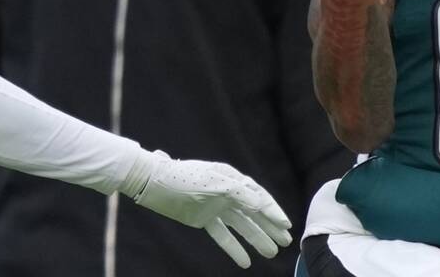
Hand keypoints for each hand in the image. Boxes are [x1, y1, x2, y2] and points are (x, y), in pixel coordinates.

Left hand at [127, 151, 292, 267]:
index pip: (257, 196)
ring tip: (272, 253)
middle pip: (253, 213)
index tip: (286, 226)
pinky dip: (233, 248)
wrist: (152, 183)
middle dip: (270, 226)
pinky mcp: (204, 219)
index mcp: (231, 179)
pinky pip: (223, 235)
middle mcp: (227, 192)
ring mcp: (216, 206)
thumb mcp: (212, 183)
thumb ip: (238, 193)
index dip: (272, 211)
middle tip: (286, 242)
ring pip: (241, 225)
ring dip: (256, 239)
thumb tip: (260, 204)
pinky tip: (245, 262)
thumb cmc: (183, 178)